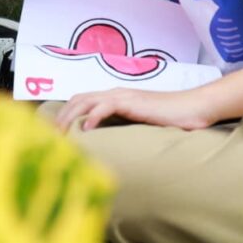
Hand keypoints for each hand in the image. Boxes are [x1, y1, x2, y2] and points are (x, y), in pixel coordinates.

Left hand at [54, 87, 217, 131]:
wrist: (194, 109)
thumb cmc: (171, 120)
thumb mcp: (141, 127)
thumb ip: (124, 131)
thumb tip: (109, 149)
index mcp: (114, 99)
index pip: (81, 101)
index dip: (64, 115)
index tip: (52, 133)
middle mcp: (115, 94)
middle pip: (77, 99)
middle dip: (60, 116)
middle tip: (48, 137)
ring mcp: (123, 96)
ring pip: (86, 100)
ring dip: (69, 117)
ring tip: (60, 135)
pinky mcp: (132, 102)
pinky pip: (106, 106)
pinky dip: (92, 117)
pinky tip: (86, 131)